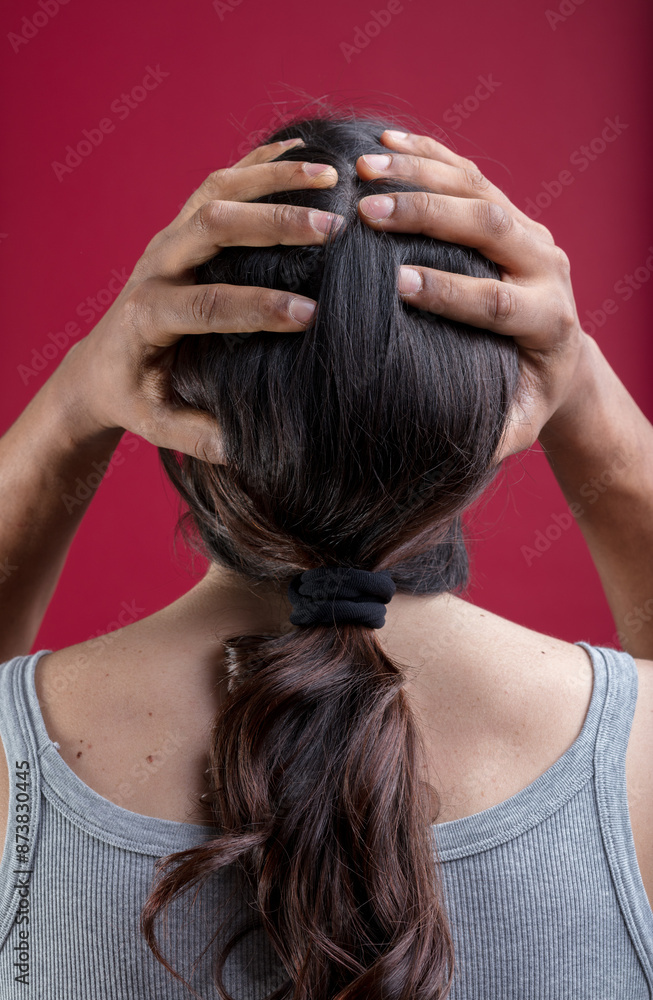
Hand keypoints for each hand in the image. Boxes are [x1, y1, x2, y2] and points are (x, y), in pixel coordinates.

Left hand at [56, 138, 341, 462]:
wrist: (100, 363)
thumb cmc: (136, 398)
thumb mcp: (160, 426)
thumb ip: (201, 436)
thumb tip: (251, 447)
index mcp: (148, 317)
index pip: (204, 304)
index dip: (257, 307)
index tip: (310, 314)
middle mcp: (155, 266)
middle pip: (209, 226)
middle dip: (272, 224)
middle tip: (331, 227)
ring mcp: (167, 238)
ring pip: (216, 189)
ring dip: (273, 179)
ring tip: (332, 176)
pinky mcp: (181, 224)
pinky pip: (221, 179)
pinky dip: (263, 162)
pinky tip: (308, 155)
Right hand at [355, 130, 587, 459]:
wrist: (562, 352)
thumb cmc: (529, 392)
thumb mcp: (517, 422)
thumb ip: (492, 432)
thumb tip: (452, 446)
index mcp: (546, 320)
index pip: (495, 300)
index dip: (448, 291)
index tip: (397, 284)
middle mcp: (544, 265)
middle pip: (488, 226)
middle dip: (427, 215)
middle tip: (368, 212)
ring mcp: (528, 231)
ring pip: (477, 188)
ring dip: (420, 172)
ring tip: (364, 169)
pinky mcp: (509, 210)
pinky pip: (469, 172)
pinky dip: (428, 152)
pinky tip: (384, 142)